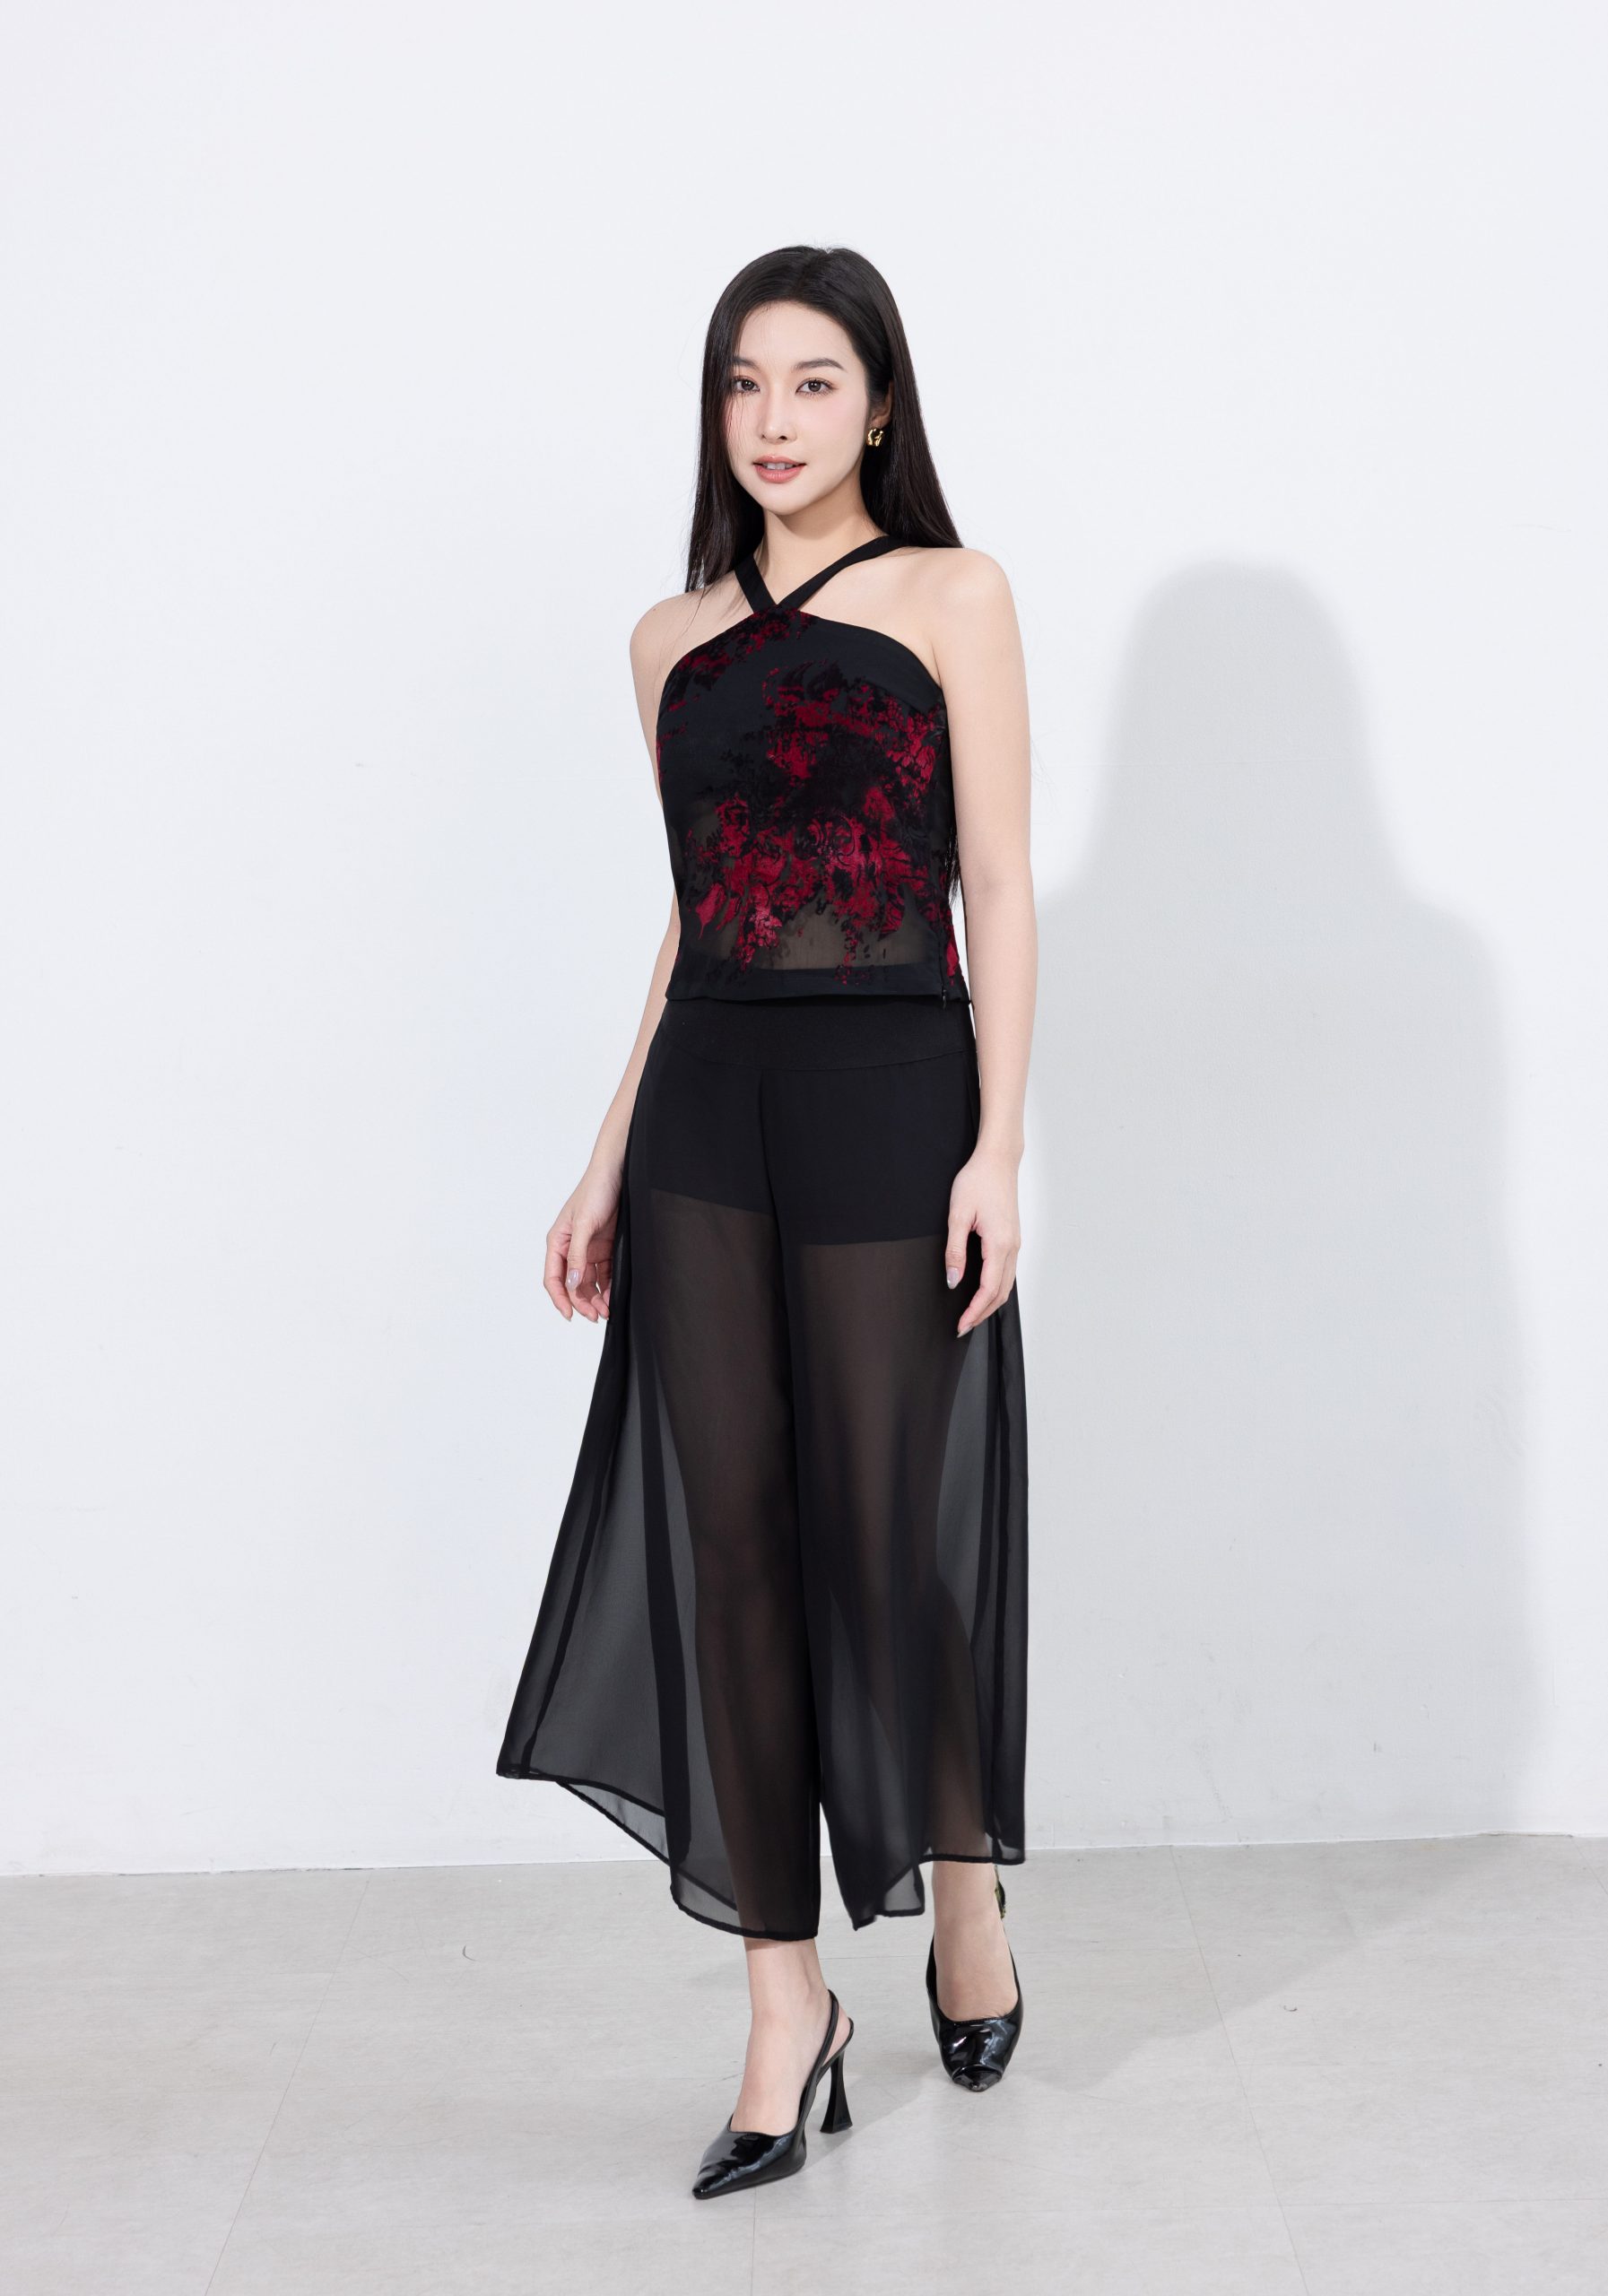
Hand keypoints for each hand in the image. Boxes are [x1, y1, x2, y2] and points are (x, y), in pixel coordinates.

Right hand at [544, 1161, 623, 1322]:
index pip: (553, 1278)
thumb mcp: (584, 1224)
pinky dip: (607, 1287)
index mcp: (558, 1242)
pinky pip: (603, 1274)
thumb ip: (577, 1255)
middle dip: (582, 1302)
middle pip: (572, 1284)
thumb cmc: (595, 1191)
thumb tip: (572, 1283)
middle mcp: (571, 1248)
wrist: (617, 1173)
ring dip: (596, 1298)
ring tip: (607, 1310)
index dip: (560, 1298)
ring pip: (588, 1282)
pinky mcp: (604, 1248)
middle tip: (596, 1316)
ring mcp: (588, 1249)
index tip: (570, 1315)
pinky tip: (613, 1296)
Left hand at [944, 1148, 1021, 1335]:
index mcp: (999, 1244)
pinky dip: (996, 1288)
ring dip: (990, 1303)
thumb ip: (955, 1251)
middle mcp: (1012, 1247)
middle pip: (1001, 1293)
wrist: (998, 1160)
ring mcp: (1015, 1243)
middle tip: (962, 1326)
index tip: (961, 1324)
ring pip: (1007, 1285)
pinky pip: (1008, 1272)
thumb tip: (954, 1280)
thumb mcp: (958, 1215)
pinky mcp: (1013, 1238)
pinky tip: (983, 1291)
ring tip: (971, 1314)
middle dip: (982, 1313)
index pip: (988, 1290)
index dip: (975, 1311)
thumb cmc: (977, 1181)